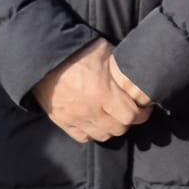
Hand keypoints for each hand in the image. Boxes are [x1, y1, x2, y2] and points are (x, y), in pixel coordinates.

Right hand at [31, 40, 148, 143]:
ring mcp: (75, 118)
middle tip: (129, 111)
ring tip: (113, 116)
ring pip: (102, 135)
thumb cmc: (76, 52)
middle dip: (128, 121)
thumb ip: (121, 66)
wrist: (43, 58)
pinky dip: (92, 132)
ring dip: (111, 128)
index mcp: (102, 92)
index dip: (142, 114)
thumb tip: (138, 72)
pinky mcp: (62, 121)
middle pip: (119, 129)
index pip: (131, 116)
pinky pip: (83, 137)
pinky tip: (95, 121)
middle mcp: (90, 110)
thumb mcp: (104, 52)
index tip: (144, 109)